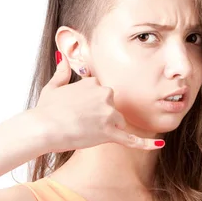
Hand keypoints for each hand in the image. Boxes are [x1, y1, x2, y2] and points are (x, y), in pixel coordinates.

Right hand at [33, 51, 164, 152]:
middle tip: (80, 122)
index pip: (101, 93)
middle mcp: (104, 95)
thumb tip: (62, 57)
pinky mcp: (109, 133)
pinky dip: (145, 143)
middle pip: (113, 107)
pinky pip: (131, 139)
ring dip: (108, 128)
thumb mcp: (53, 86)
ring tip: (85, 131)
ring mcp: (108, 114)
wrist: (43, 127)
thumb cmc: (46, 109)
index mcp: (93, 83)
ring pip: (118, 121)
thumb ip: (61, 72)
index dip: (90, 104)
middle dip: (101, 115)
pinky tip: (158, 143)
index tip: (78, 109)